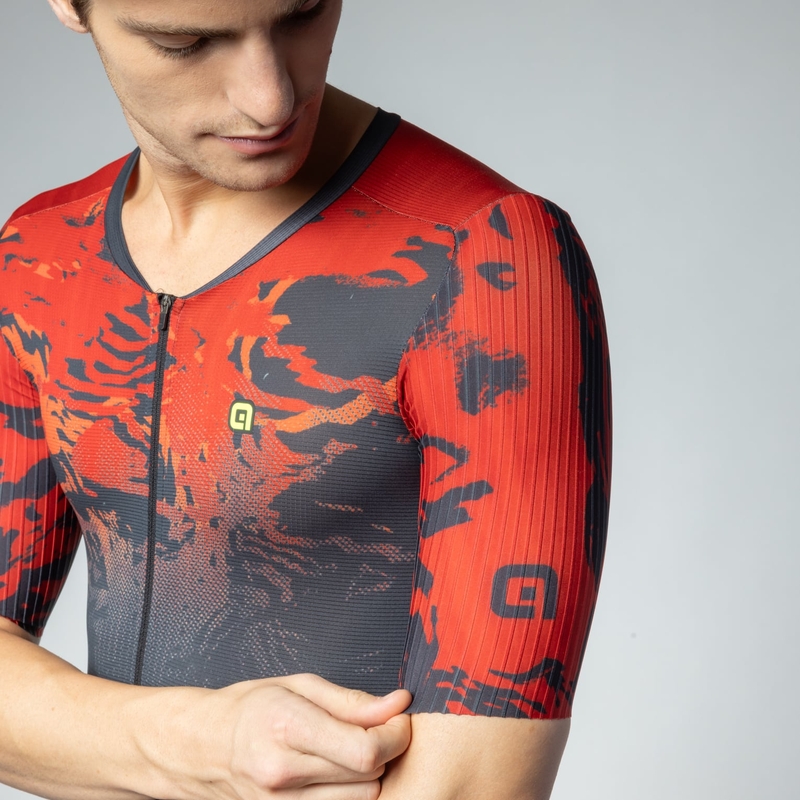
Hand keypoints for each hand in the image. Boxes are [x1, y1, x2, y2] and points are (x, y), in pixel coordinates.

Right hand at [167, 674, 411, 799]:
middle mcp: (283, 773)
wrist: (203, 746)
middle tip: (379, 729)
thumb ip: (352, 700)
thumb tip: (398, 703)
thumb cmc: (251, 707)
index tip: (399, 718)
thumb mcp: (300, 686)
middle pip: (369, 777)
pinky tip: (339, 772)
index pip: (365, 750)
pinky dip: (349, 793)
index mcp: (288, 728)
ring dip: (370, 776)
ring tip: (354, 750)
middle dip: (386, 752)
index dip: (395, 735)